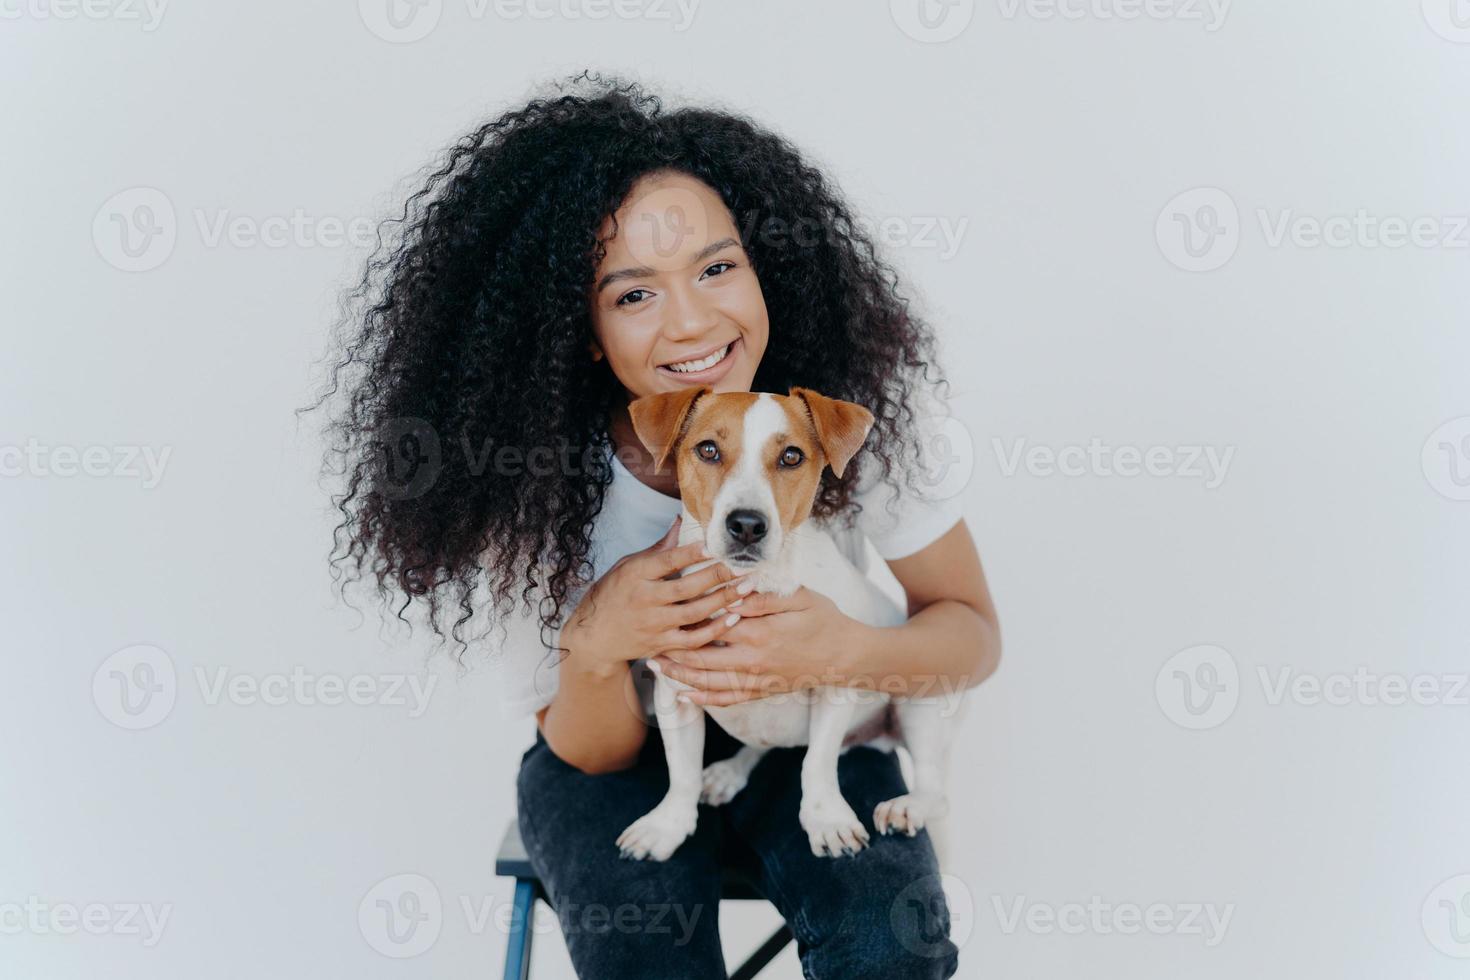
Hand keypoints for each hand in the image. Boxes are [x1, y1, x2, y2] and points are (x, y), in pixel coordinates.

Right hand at [561, 516, 755, 678]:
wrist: (594, 636)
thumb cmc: (613, 594)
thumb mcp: (629, 566)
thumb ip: (658, 549)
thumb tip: (680, 522)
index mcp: (636, 575)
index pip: (667, 561)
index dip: (691, 553)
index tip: (714, 545)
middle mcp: (644, 600)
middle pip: (687, 588)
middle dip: (718, 576)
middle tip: (743, 566)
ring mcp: (653, 624)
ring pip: (695, 613)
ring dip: (724, 600)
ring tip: (747, 588)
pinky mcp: (661, 644)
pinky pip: (693, 639)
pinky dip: (715, 629)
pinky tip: (733, 618)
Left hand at [649, 586, 865, 705]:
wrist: (846, 657)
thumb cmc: (825, 621)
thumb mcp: (799, 597)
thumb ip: (765, 596)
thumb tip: (736, 590)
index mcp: (759, 631)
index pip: (713, 625)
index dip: (688, 619)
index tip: (667, 612)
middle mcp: (752, 659)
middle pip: (702, 657)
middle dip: (672, 652)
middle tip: (648, 644)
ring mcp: (757, 679)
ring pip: (709, 682)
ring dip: (680, 676)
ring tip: (657, 668)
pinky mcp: (763, 692)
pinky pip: (728, 699)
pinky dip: (704, 699)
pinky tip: (686, 696)